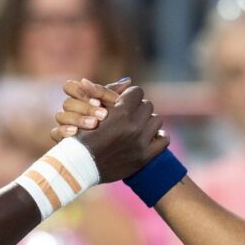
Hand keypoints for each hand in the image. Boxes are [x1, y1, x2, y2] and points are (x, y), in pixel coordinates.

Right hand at [52, 77, 131, 136]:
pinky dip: (64, 131)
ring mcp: (64, 125)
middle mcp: (70, 111)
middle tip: (104, 115)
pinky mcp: (61, 141)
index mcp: (80, 99)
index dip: (81, 92)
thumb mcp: (117, 110)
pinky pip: (55, 133)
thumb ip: (117, 96)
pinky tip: (76, 133)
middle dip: (87, 108)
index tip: (98, 101)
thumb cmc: (114, 126)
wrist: (112, 153)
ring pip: (61, 116)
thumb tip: (127, 81)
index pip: (70, 87)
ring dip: (78, 119)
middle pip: (68, 102)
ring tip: (94, 124)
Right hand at [52, 79, 167, 181]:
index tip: (124, 101)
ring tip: (138, 126)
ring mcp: (141, 142)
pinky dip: (159, 136)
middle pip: (147, 105)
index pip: (137, 92)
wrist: (80, 165)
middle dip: (138, 108)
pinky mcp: (144, 157)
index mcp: (121, 113)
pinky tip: (151, 137)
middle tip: (130, 114)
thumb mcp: (91, 109)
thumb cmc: (82, 134)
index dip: (130, 95)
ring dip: (148, 121)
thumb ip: (109, 92)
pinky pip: (164, 139)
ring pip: (156, 120)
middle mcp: (134, 126)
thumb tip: (129, 80)